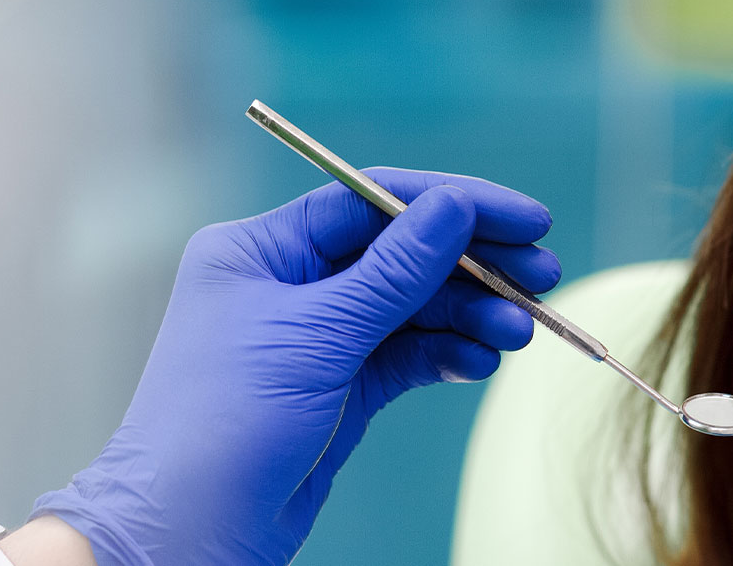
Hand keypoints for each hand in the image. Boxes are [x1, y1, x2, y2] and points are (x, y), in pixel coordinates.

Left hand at [28, 168, 559, 565]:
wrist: (190, 531)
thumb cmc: (225, 423)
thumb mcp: (318, 335)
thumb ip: (395, 270)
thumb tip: (454, 206)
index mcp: (261, 249)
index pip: (372, 201)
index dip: (452, 204)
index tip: (523, 218)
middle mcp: (288, 283)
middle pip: (401, 253)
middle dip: (473, 264)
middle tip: (542, 275)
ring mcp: (316, 338)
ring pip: (412, 308)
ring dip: (470, 314)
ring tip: (518, 332)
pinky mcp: (339, 388)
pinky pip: (407, 354)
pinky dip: (448, 353)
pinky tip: (482, 358)